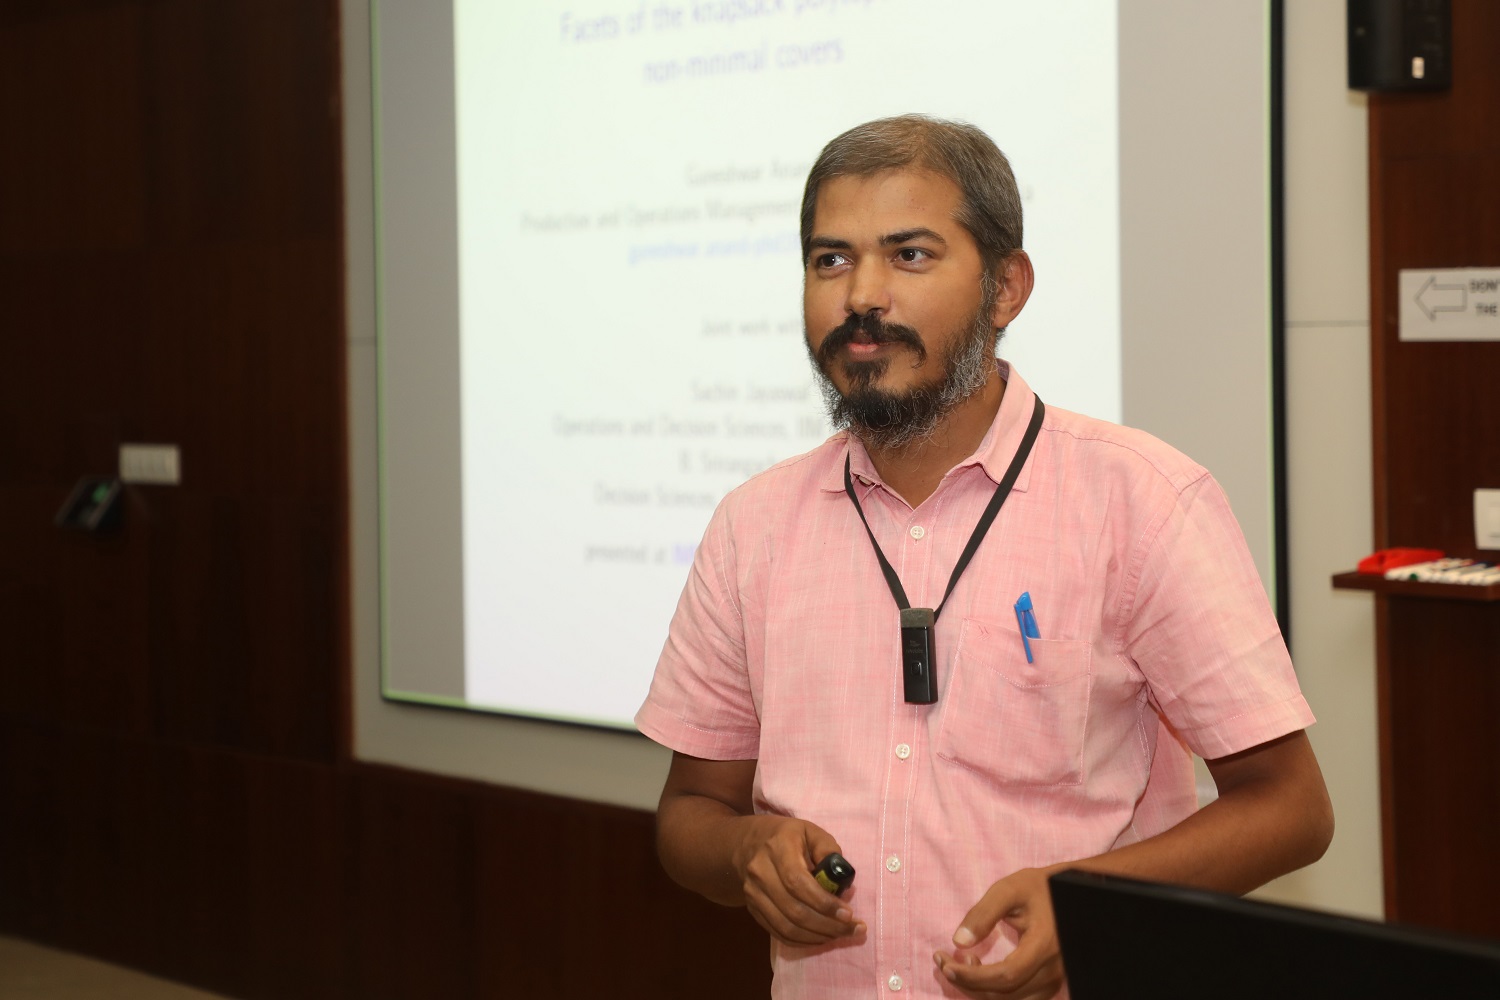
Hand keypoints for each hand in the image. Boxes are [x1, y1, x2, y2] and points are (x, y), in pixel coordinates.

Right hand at [731, 815, 864, 946]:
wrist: (748, 844)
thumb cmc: (788, 837)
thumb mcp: (811, 832)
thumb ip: (828, 849)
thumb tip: (840, 877)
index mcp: (777, 848)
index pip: (798, 882)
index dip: (823, 902)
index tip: (848, 914)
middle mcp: (760, 872)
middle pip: (794, 910)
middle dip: (827, 925)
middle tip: (852, 929)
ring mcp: (753, 894)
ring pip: (786, 927)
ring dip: (817, 937)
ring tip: (840, 934)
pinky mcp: (753, 910)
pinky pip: (778, 933)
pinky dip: (803, 941)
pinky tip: (821, 937)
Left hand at [932, 867, 1064, 998]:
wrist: (1068, 893)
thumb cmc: (1037, 888)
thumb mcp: (1008, 890)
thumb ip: (983, 913)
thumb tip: (959, 941)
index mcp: (1044, 944)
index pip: (1007, 975)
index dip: (973, 977)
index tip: (946, 964)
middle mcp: (1052, 969)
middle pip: (1005, 994)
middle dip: (968, 983)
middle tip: (943, 961)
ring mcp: (1053, 980)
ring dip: (978, 990)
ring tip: (959, 963)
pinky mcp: (1048, 984)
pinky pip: (1017, 998)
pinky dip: (992, 990)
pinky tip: (978, 969)